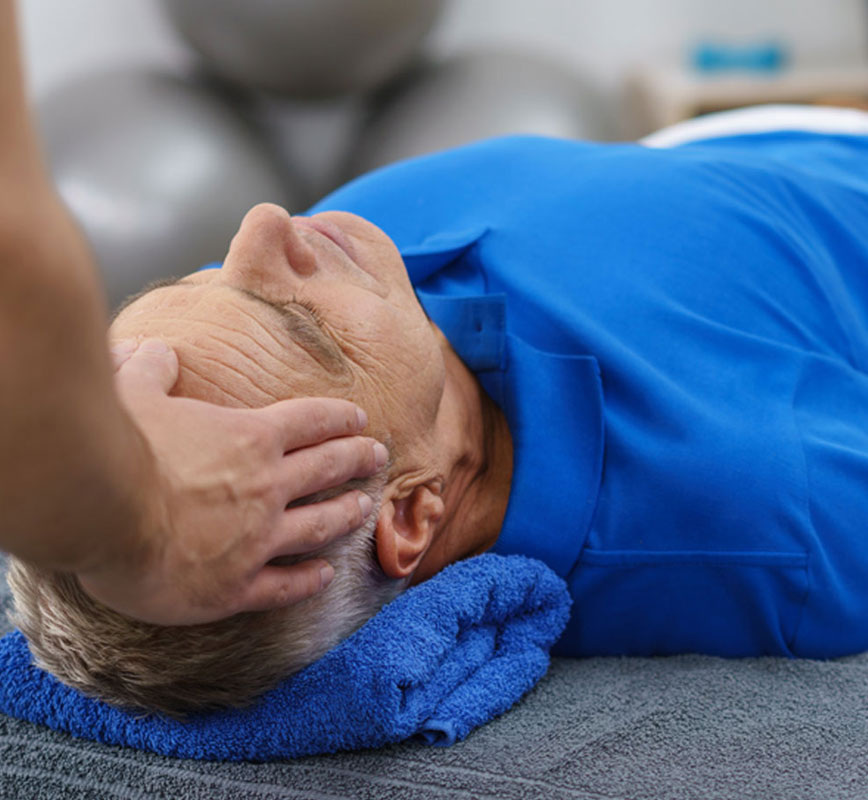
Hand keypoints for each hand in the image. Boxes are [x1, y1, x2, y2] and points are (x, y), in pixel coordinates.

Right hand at [76, 338, 386, 625]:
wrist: (102, 513)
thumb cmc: (118, 449)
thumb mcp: (132, 391)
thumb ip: (152, 369)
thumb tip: (155, 349)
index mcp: (250, 438)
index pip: (311, 420)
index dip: (339, 417)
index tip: (359, 417)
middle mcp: (267, 487)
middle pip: (329, 468)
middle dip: (359, 457)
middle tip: (379, 455)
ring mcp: (258, 539)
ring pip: (320, 526)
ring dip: (347, 514)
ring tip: (365, 508)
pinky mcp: (237, 586)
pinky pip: (286, 586)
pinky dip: (309, 580)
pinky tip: (325, 575)